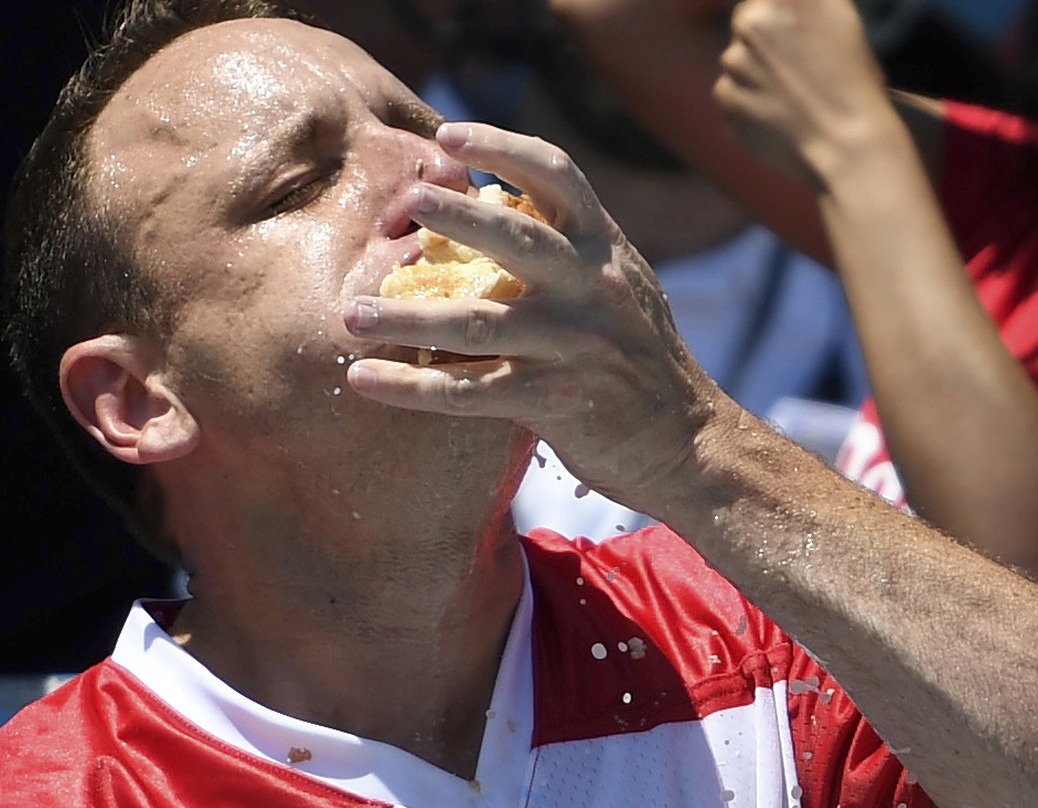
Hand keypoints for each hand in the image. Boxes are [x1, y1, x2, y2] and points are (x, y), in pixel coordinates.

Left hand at [345, 122, 722, 509]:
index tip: (447, 134)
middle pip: (517, 239)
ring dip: (407, 319)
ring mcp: (575, 346)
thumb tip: (484, 210)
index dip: (502, 148)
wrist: (687, 442)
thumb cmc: (636, 359)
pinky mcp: (557, 403)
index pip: (557, 176)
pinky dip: (412, 388)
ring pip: (478, 324)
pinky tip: (366, 381)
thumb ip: (566, 250)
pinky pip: (470, 393)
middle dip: (456, 215)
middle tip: (402, 203)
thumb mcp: (617, 286)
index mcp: (604, 247)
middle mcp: (593, 288)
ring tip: (351, 314)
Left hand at [715, 0, 892, 183]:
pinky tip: (779, 114)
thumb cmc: (852, 80)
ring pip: (736, 59)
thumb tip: (783, 6)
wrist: (845, 143)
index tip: (791, 36)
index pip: (762, 0)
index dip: (777, 17)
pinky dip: (747, 103)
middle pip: (745, 22)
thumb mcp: (840, 17)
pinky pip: (730, 92)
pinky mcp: (726, 97)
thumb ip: (807, 3)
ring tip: (793, 95)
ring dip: (755, 72)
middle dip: (763, 41)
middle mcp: (752, 22)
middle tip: (794, 67)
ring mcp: (735, 61)